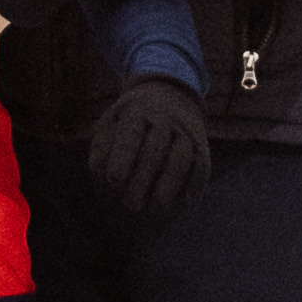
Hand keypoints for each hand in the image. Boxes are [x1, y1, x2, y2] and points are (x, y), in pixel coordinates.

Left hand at [87, 78, 211, 216]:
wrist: (170, 94)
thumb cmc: (131, 118)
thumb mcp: (112, 121)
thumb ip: (101, 145)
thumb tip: (99, 173)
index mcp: (138, 109)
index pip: (131, 133)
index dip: (123, 156)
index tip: (114, 180)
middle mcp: (165, 117)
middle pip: (156, 149)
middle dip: (142, 179)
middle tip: (130, 204)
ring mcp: (186, 130)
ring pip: (181, 158)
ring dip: (169, 185)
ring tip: (156, 208)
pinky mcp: (201, 143)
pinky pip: (202, 165)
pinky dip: (196, 185)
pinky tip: (185, 203)